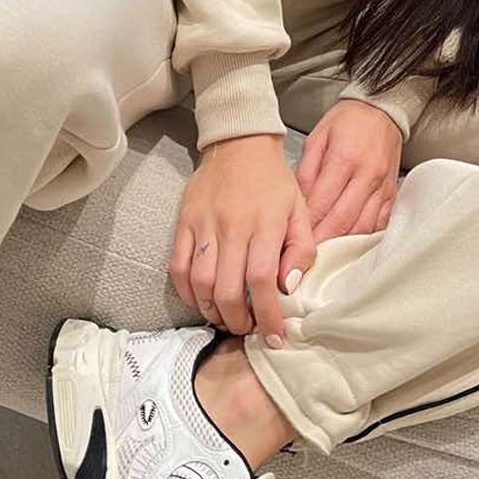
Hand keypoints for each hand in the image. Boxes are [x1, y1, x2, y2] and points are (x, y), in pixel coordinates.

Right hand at [169, 135, 316, 341]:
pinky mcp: (183, 222)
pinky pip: (177, 267)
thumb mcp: (300, 210)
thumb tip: (288, 287)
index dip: (268, 314)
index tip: (275, 335)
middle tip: (247, 329)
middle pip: (228, 288)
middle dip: (238, 320)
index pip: (263, 279)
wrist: (239, 143)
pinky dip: (187, 292)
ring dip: (212, 311)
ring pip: (200, 282)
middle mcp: (232, 225)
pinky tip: (201, 301)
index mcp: (265, 223)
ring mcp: (203, 224)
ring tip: (226, 318)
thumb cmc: (274, 181)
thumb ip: (301, 249)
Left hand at [292, 97, 401, 248]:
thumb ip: (306, 171)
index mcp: (344, 158)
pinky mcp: (392, 193)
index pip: (322, 201)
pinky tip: (350, 245)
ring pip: (362, 226)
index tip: (294, 239)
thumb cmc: (347, 121)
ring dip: (342, 244)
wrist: (381, 110)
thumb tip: (298, 203)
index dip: (307, 224)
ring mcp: (382, 186)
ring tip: (324, 255)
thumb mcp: (317, 137)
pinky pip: (380, 223)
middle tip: (305, 256)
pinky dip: (363, 237)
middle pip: (342, 219)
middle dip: (322, 240)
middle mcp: (366, 175)